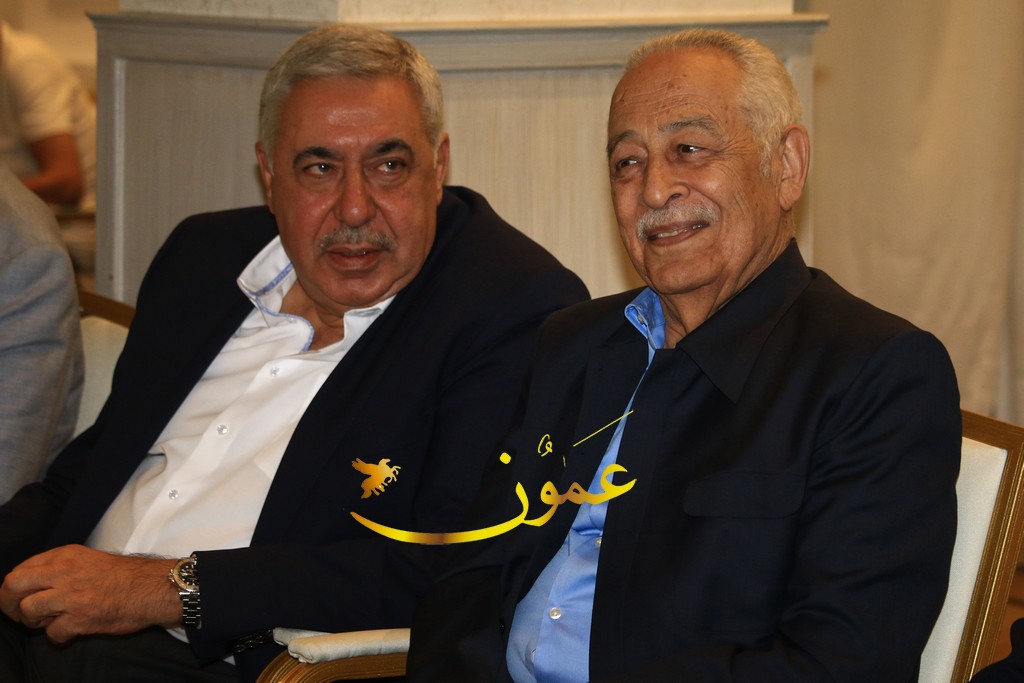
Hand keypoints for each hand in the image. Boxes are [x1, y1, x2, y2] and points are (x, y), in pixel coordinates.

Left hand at [0, 545, 179, 642]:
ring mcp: (71, 595)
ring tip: (49, 621)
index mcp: (65, 555)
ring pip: (27, 610)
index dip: (15, 588)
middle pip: (14, 585)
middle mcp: (64, 572)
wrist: (152, 588)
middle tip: (21, 614)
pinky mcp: (80, 617)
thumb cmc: (124, 576)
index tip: (21, 598)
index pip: (21, 569)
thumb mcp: (88, 559)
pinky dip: (59, 636)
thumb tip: (34, 583)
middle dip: (9, 604)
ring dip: (33, 621)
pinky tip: (71, 630)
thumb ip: (60, 568)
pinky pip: (52, 633)